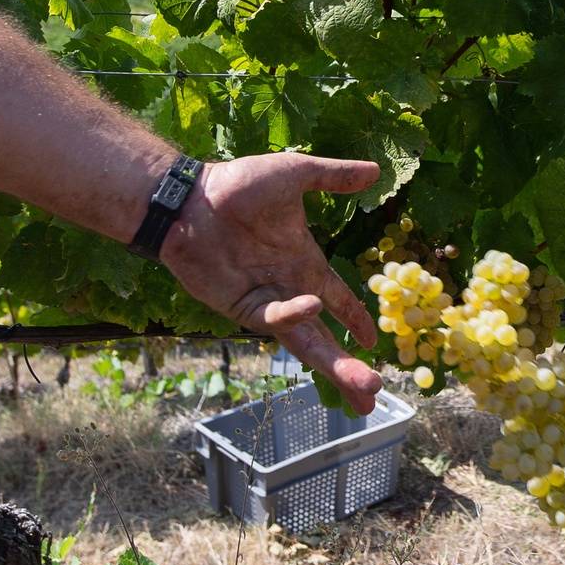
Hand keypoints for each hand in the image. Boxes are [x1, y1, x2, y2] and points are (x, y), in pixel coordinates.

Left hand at [160, 152, 384, 413]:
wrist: (187, 198)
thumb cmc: (237, 185)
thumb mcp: (294, 174)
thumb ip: (334, 176)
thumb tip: (376, 171)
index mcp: (306, 265)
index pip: (339, 301)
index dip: (357, 321)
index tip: (375, 342)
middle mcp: (290, 290)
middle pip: (326, 338)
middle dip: (350, 367)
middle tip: (374, 393)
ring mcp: (266, 302)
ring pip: (306, 343)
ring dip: (333, 365)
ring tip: (360, 387)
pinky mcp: (242, 307)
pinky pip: (273, 318)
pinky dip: (292, 315)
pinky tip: (311, 306)